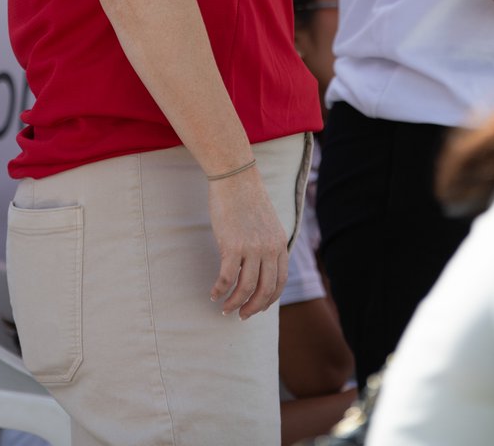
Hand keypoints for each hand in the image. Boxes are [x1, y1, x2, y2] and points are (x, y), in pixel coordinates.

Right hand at [208, 165, 288, 318]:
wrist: (235, 177)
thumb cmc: (247, 198)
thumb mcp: (267, 223)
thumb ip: (267, 244)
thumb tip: (260, 266)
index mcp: (280, 243)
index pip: (280, 281)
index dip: (269, 299)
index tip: (258, 308)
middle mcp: (270, 248)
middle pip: (265, 290)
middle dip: (253, 308)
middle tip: (241, 316)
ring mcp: (252, 248)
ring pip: (246, 288)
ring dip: (234, 304)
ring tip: (224, 308)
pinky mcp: (233, 245)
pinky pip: (227, 278)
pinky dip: (220, 290)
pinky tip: (213, 294)